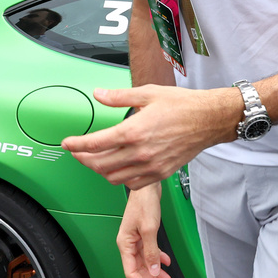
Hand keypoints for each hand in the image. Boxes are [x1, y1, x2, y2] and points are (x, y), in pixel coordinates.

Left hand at [62, 85, 238, 189]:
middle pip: (100, 165)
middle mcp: (140, 152)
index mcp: (133, 131)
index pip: (95, 143)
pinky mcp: (160, 173)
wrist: (209, 120)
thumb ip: (119, 96)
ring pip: (114, 178)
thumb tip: (98, 94)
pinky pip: (132, 184)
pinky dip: (120, 179)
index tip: (67, 143)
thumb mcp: (148, 93)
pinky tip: (118, 169)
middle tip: (78, 152)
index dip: (76, 144)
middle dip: (83, 159)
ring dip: (100, 170)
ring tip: (96, 160)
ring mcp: (150, 166)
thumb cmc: (182, 105)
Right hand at [117, 184, 171, 277]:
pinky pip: (150, 251)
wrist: (148, 186)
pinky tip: (166, 262)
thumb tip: (153, 270)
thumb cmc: (143, 203)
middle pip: (139, 268)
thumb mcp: (149, 229)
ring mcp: (136, 239)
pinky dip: (158, 257)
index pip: (131, 271)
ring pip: (146, 261)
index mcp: (125, 243)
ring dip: (156, 271)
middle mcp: (129, 243)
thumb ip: (151, 251)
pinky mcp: (144, 234)